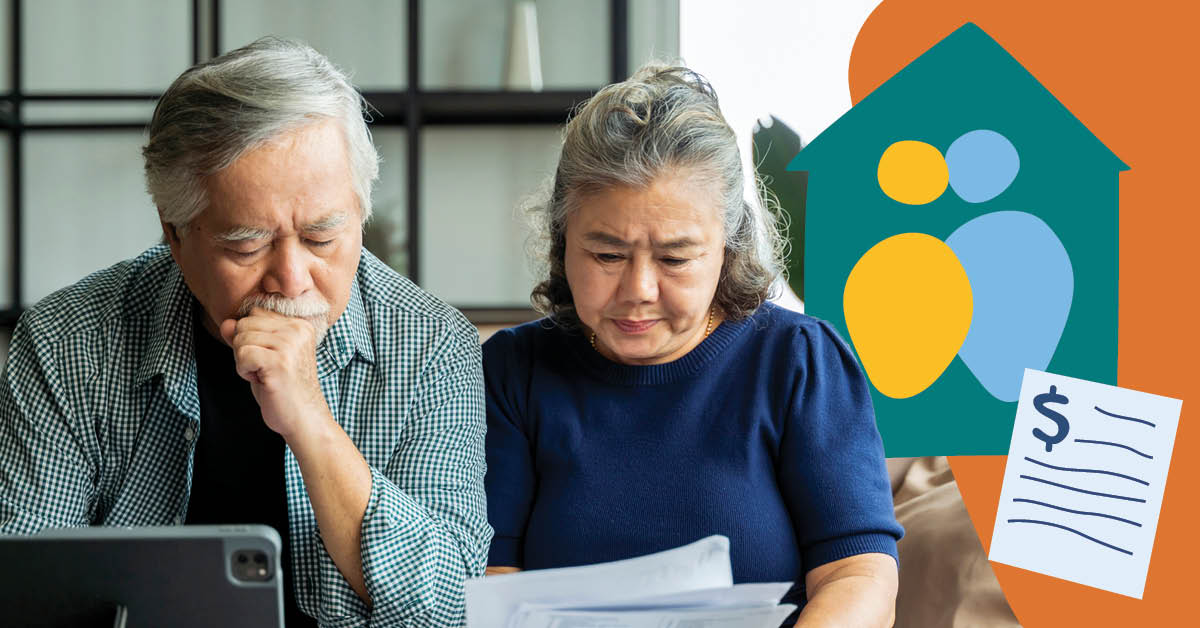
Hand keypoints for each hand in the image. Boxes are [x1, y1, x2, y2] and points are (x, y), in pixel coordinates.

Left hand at [220, 307, 331, 440]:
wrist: (304, 417)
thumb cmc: (284, 388)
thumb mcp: (264, 355)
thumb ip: (245, 336)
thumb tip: (226, 323)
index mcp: (299, 324)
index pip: (255, 313)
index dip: (251, 337)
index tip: (268, 358)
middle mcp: (297, 329)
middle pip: (245, 324)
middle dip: (244, 348)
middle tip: (265, 368)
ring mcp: (290, 344)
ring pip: (241, 339)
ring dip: (244, 361)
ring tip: (264, 375)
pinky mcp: (279, 361)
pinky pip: (242, 354)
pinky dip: (244, 371)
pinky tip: (261, 380)